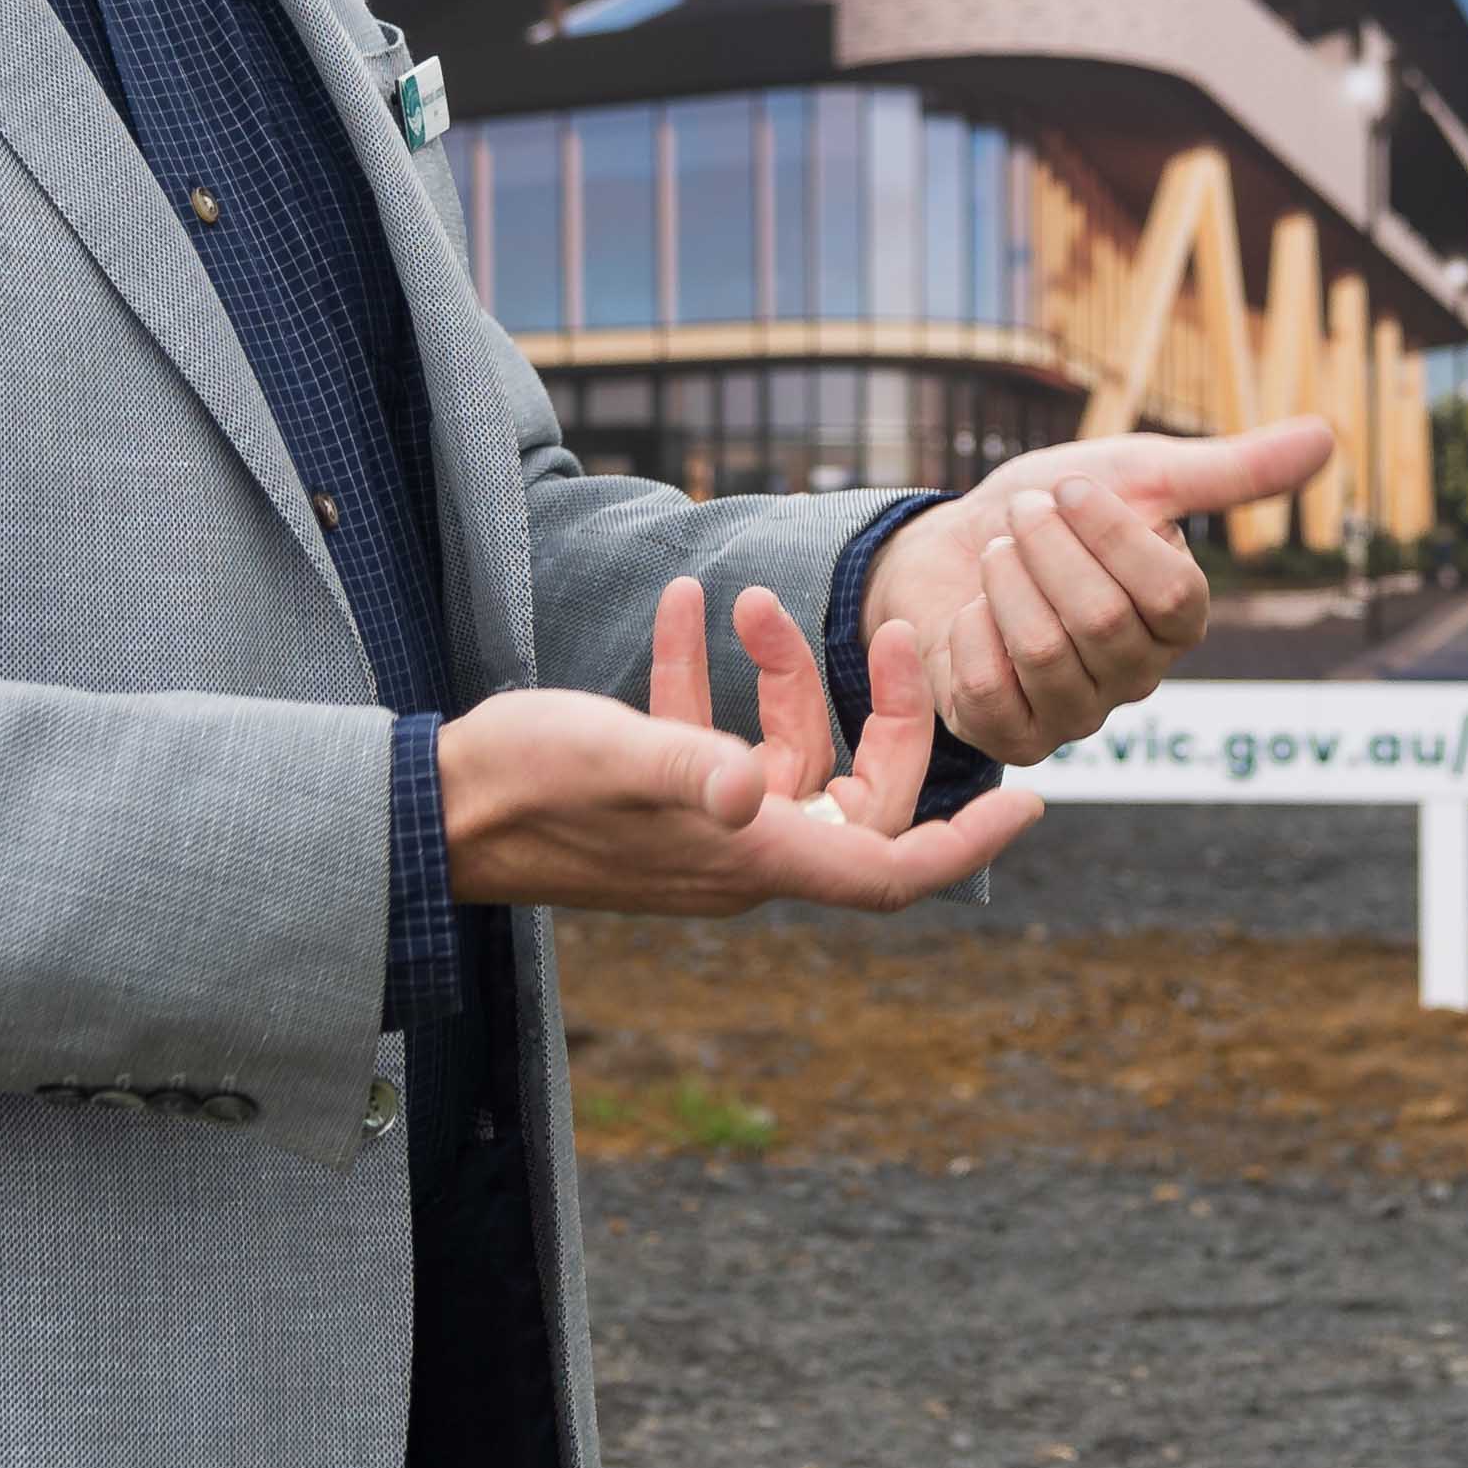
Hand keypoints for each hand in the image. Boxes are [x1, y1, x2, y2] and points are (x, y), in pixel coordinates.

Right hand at [436, 577, 1039, 913]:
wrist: (433, 809)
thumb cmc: (522, 789)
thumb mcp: (611, 758)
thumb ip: (687, 765)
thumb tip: (751, 787)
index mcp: (753, 856)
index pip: (892, 870)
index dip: (967, 844)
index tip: (1034, 801)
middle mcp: (742, 850)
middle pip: (859, 797)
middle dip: (878, 710)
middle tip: (884, 630)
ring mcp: (701, 826)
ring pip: (786, 755)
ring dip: (779, 673)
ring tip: (743, 596)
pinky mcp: (660, 798)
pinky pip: (715, 740)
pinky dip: (713, 676)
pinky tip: (687, 608)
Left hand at [863, 417, 1338, 760]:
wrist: (950, 545)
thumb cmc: (1054, 510)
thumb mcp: (1140, 474)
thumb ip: (1231, 471)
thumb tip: (1327, 436)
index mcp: (1178, 621)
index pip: (1174, 595)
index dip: (1113, 534)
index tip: (1071, 488)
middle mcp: (1137, 677)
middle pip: (1101, 621)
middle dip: (1045, 549)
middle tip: (1023, 513)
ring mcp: (1075, 715)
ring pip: (1044, 652)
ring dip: (1004, 582)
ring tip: (995, 553)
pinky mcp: (1013, 738)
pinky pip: (988, 691)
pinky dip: (968, 630)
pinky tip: (969, 609)